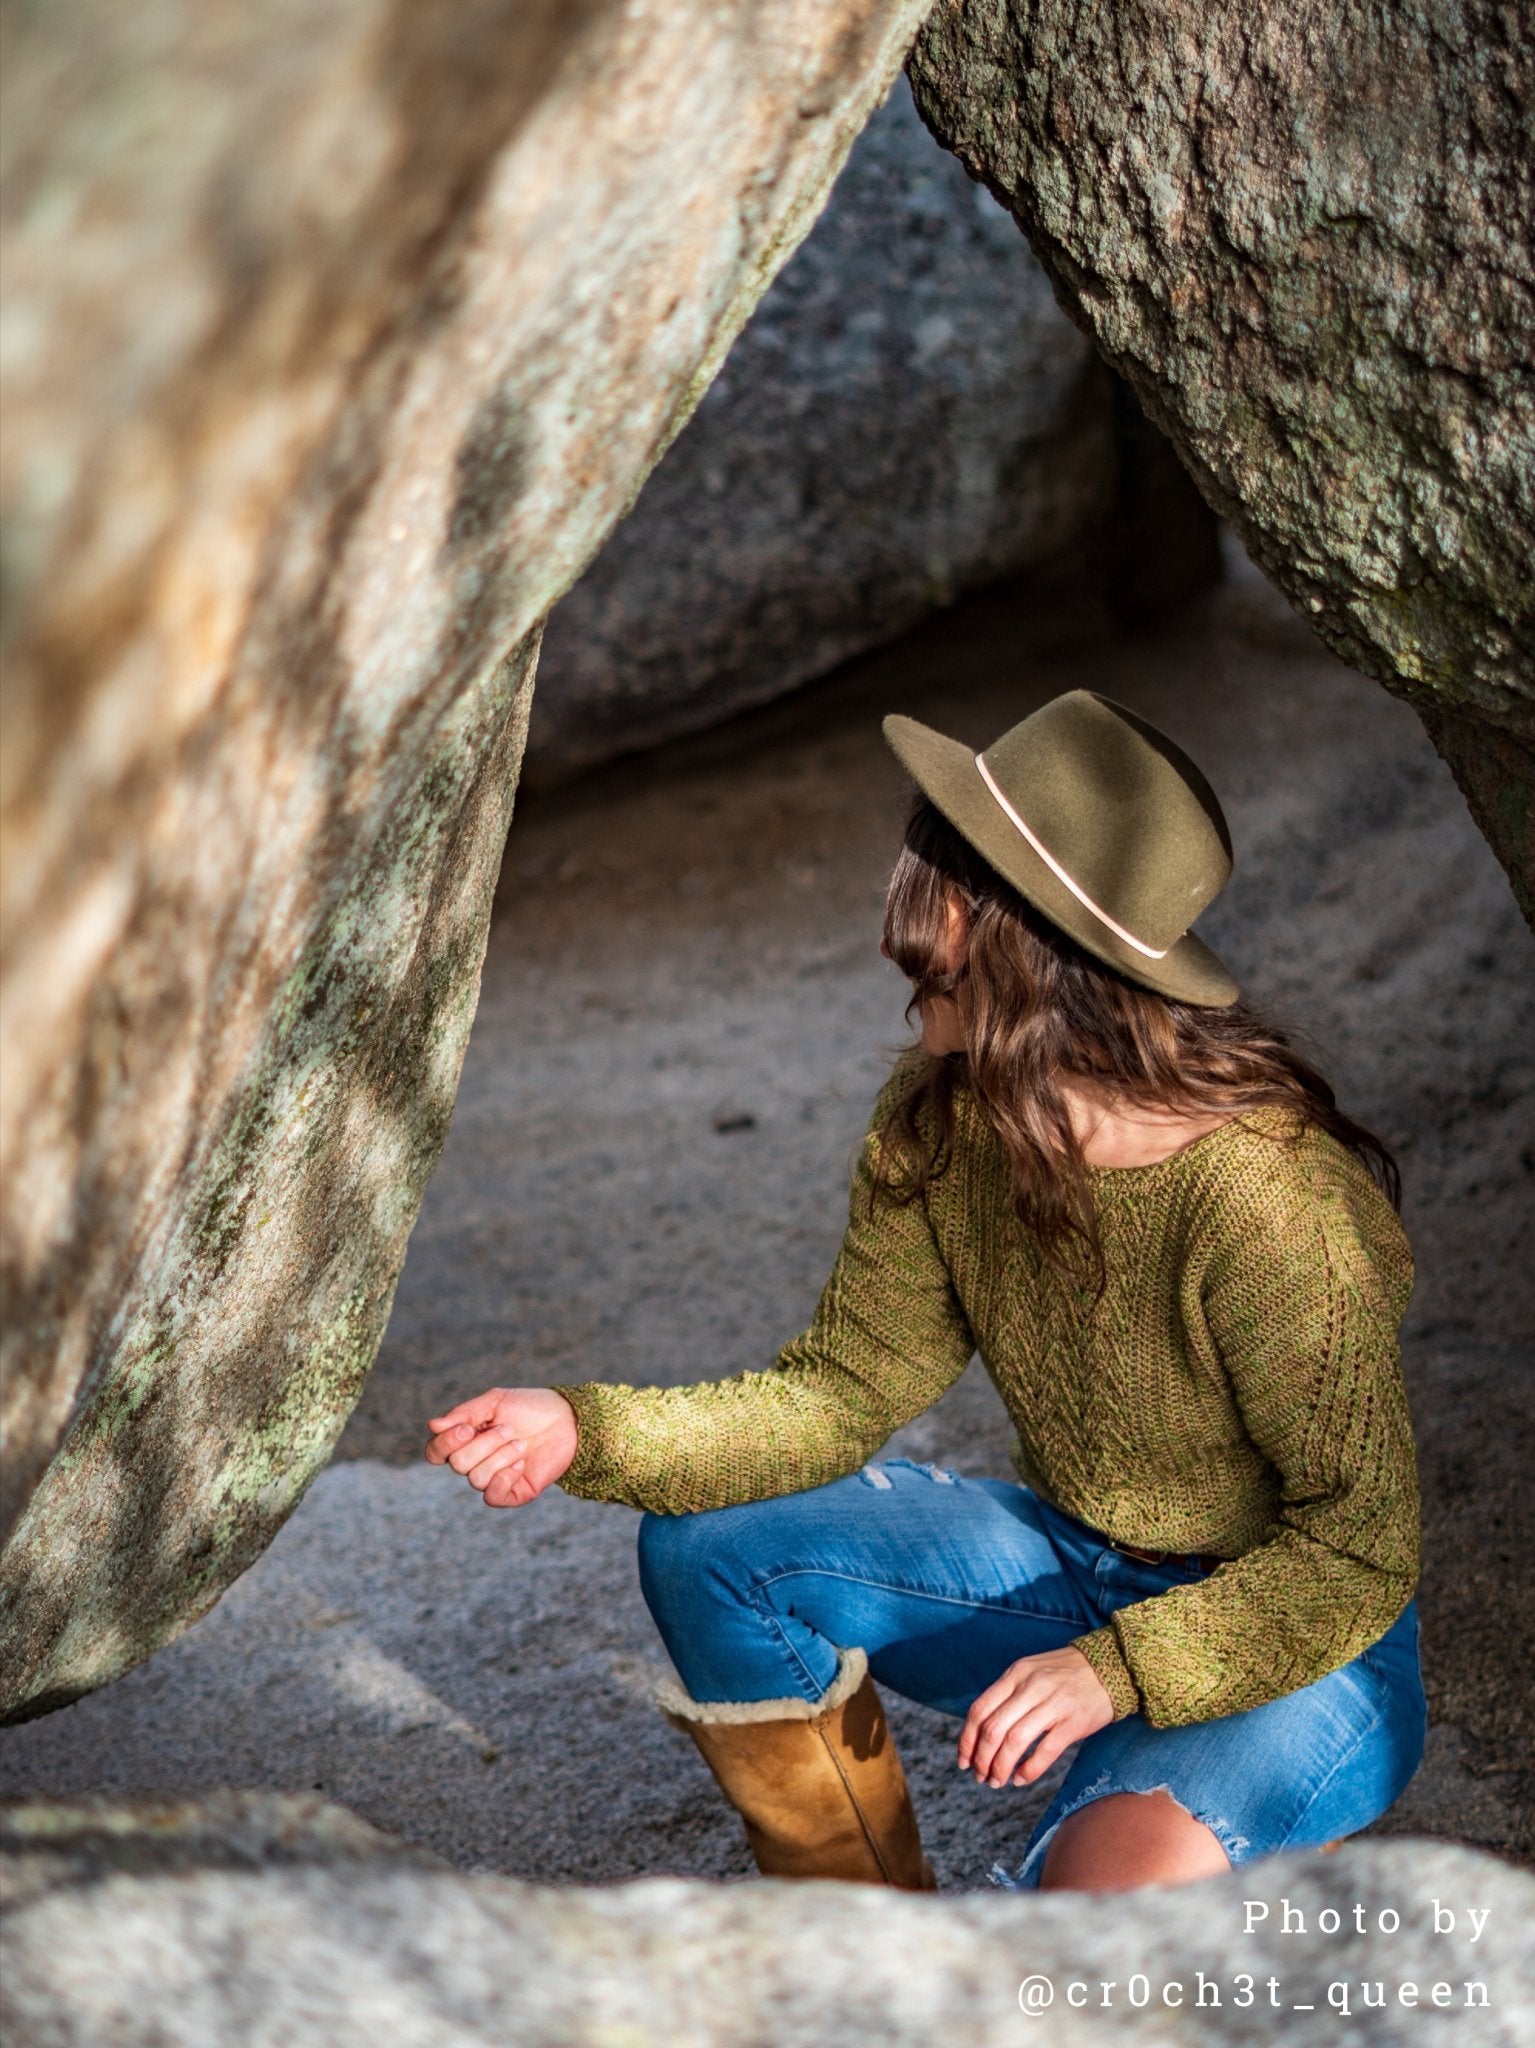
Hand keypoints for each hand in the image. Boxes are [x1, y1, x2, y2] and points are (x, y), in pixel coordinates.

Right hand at [424, 1387, 577, 1506]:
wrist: (567, 1420)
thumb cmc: (530, 1408)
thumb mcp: (495, 1402)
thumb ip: (464, 1413)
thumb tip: (433, 1425)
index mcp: (466, 1440)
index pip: (436, 1452)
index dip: (445, 1443)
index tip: (467, 1427)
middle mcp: (475, 1462)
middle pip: (458, 1464)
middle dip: (484, 1444)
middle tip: (508, 1429)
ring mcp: (493, 1479)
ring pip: (476, 1478)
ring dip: (500, 1456)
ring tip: (521, 1444)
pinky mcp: (512, 1494)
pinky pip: (491, 1497)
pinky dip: (504, 1478)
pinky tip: (521, 1464)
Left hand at [958, 1647, 1114, 1787]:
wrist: (1111, 1666)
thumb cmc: (1065, 1674)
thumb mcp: (1030, 1672)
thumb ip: (1007, 1694)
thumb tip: (981, 1731)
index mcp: (1015, 1674)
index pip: (979, 1710)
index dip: (966, 1740)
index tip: (963, 1761)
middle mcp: (1030, 1687)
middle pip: (993, 1730)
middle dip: (981, 1759)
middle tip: (980, 1776)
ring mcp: (1053, 1704)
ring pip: (1014, 1742)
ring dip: (1000, 1767)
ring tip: (997, 1781)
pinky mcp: (1073, 1722)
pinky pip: (1044, 1752)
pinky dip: (1028, 1771)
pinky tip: (1020, 1779)